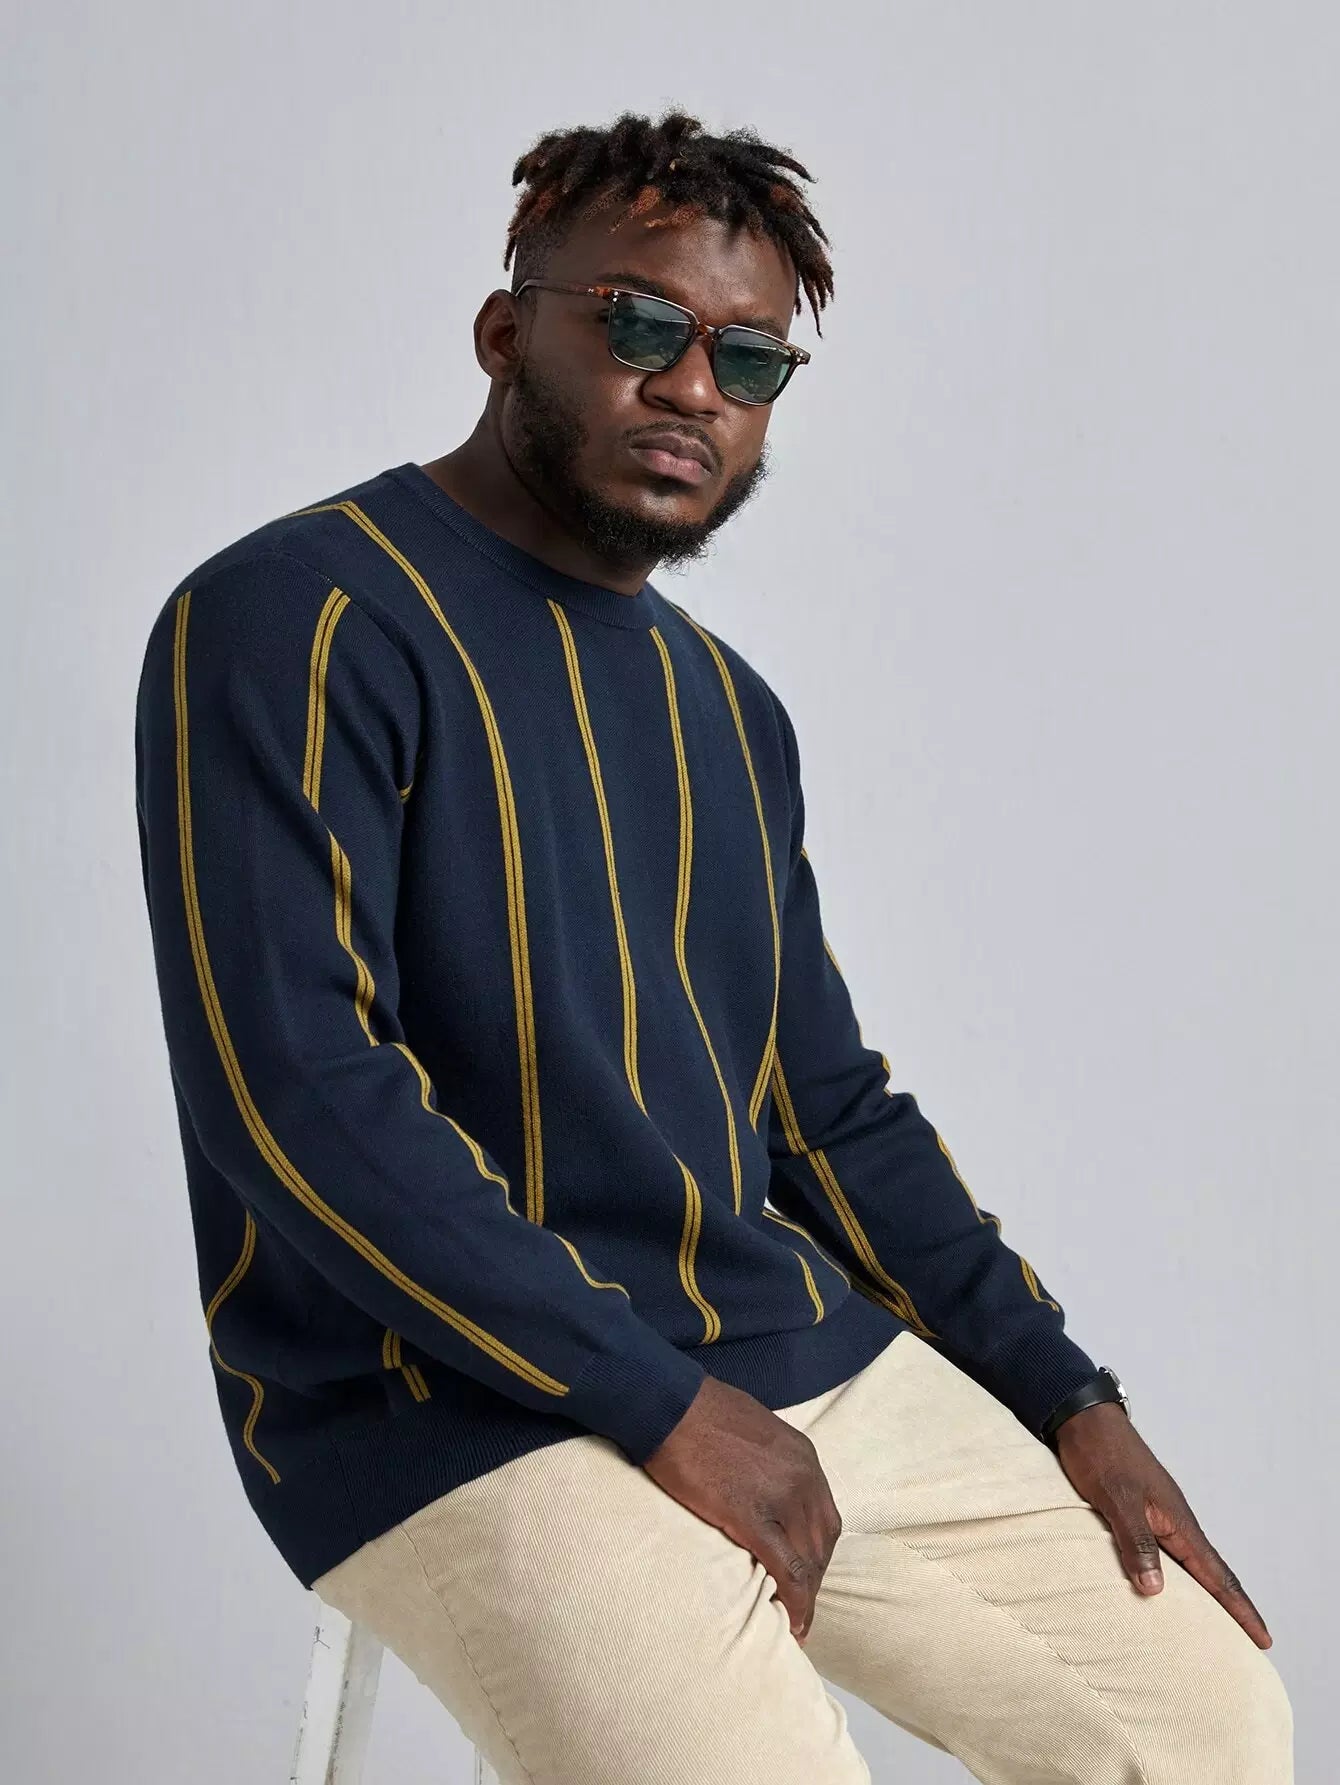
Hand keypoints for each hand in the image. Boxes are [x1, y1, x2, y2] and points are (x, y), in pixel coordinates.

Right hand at [641, 1374, 841, 1646]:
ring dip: (805, 1594)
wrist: (669, 1404)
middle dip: (813, 1578)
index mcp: (803, 1457)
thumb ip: (768, 1460)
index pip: (824, 1517)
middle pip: (822, 1542)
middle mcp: (803, 1476)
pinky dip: (795, 1600)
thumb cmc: (698, 1412)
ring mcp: (781, 1496)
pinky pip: (786, 1568)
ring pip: (809, 1560)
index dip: (817, 1554)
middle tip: (797, 1606)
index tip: (805, 1578)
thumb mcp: (753, 1430)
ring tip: (793, 1620)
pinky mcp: (751, 1515)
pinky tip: (791, 1623)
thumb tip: (761, 1486)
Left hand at [1052, 1401, 1271, 1648]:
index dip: (1240, 1610)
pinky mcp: (1138, 1512)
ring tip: (1212, 1626)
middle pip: (1210, 1574)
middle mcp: (1174, 1522)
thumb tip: (1155, 1590)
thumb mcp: (1117, 1499)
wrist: (1082, 1419)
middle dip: (1230, 1609)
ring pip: (1187, 1565)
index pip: (1217, 1575)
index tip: (1265, 1640)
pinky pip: (1164, 1553)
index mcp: (1178, 1521)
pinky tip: (1162, 1587)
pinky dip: (1172, 1576)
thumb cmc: (1100, 1453)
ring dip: (1202, 1595)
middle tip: (1247, 1642)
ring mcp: (1157, 1517)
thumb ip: (1136, 1541)